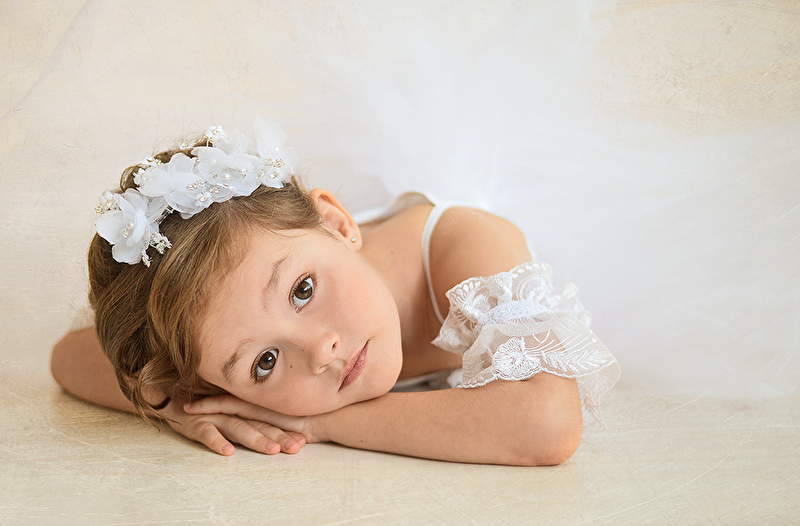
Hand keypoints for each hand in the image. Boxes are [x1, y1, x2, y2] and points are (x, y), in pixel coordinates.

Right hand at [160, 396, 306, 455]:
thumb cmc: (203, 407)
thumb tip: (278, 432)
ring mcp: (215, 416)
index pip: (268, 421)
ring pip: (239, 428)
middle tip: (296, 447)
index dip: (285, 430)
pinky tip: (228, 452)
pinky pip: (207, 433)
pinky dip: (217, 441)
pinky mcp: (195, 423)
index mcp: (242, 410)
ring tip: (272, 450)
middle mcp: (232, 412)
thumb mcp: (230, 412)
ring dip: (256, 439)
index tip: (304, 441)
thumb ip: (250, 419)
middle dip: (279, 436)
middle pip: (259, 425)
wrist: (168, 394)